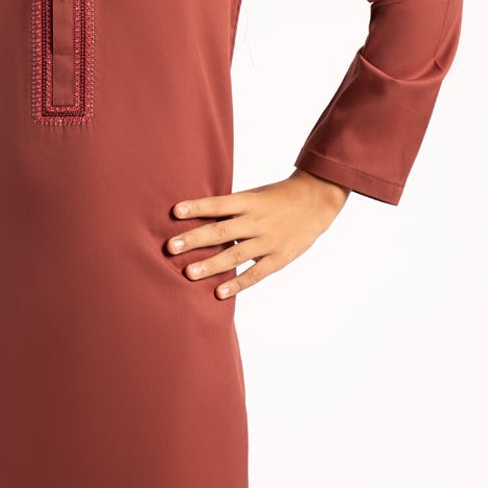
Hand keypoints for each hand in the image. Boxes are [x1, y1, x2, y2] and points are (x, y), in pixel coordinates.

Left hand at [166, 169, 349, 298]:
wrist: (317, 200)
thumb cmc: (277, 196)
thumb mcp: (254, 194)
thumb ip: (231, 208)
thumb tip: (199, 216)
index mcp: (249, 201)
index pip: (218, 204)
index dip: (197, 207)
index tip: (175, 211)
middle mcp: (256, 221)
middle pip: (221, 232)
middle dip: (194, 240)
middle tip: (170, 247)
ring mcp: (268, 241)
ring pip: (235, 256)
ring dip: (210, 265)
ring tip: (188, 273)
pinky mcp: (279, 258)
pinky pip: (255, 274)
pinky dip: (237, 284)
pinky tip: (218, 292)